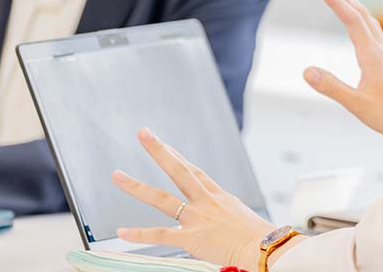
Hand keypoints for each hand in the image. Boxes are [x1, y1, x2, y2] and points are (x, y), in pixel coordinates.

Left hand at [113, 128, 281, 270]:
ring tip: (117, 175)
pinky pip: (160, 235)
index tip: (165, 147)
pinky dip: (139, 234)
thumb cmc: (260, 238)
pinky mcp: (191, 237)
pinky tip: (121, 231)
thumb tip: (224, 221)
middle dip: (159, 151)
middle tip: (143, 133)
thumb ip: (228, 216)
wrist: (265, 248)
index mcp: (219, 196)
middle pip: (178, 170)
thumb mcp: (242, 218)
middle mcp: (205, 201)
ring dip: (137, 187)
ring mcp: (196, 218)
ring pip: (161, 199)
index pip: (194, 172)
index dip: (177, 157)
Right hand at [303, 0, 382, 149]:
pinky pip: (373, 31)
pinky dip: (362, 18)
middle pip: (361, 14)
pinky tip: (361, 23)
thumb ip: (331, 87)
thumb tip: (306, 71)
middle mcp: (380, 50)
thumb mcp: (356, 105)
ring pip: (368, 21)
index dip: (335, 1)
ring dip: (353, 4)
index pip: (351, 20)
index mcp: (372, 56)